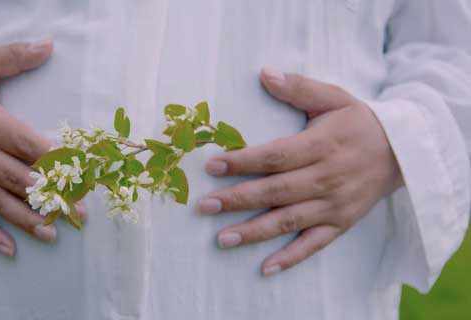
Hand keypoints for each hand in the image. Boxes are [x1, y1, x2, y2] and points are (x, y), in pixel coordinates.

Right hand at [0, 40, 74, 256]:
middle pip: (15, 177)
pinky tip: (9, 249)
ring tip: (52, 234)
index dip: (53, 159)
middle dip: (49, 196)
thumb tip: (48, 46)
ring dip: (25, 219)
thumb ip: (14, 56)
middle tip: (78, 213)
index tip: (79, 173)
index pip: (25, 143)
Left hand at [198, 69, 402, 275]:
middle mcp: (326, 178)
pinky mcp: (341, 223)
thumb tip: (264, 73)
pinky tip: (265, 267)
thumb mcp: (333, 98)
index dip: (242, 161)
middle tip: (204, 205)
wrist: (404, 151)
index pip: (275, 157)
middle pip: (275, 191)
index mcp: (321, 146)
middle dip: (237, 199)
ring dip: (254, 232)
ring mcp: (334, 204)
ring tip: (221, 239)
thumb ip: (298, 88)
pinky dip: (291, 258)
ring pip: (289, 221)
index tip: (211, 165)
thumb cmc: (359, 122)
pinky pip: (314, 244)